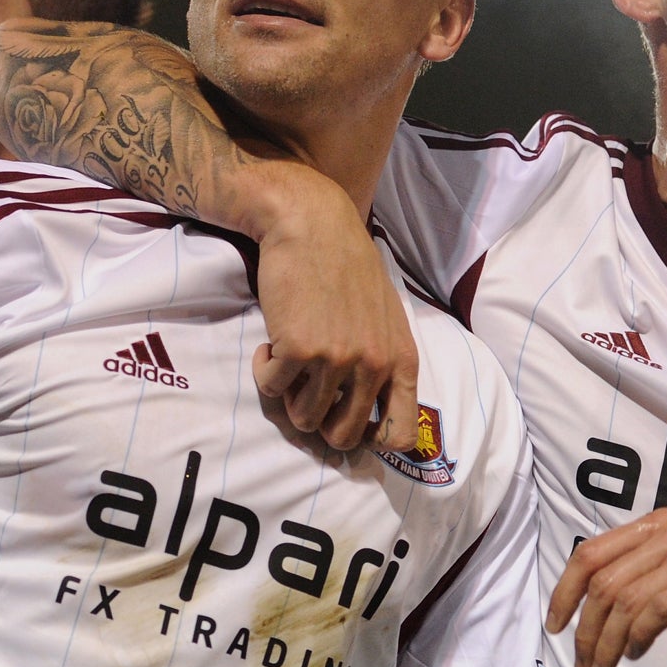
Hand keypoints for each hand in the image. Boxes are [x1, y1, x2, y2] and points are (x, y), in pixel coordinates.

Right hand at [253, 178, 420, 452]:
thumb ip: (384, 362)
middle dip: (318, 422)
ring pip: (304, 418)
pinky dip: (265, 371)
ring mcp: (337, 359)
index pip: (400, 435)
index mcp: (401, 359)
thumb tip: (373, 417)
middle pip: (342, 437)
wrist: (311, 225)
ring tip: (289, 361)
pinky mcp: (299, 350)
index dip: (370, 442)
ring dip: (289, 397)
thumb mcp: (385, 317)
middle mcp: (374, 365)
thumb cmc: (347, 266)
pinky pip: (272, 389)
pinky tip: (270, 342)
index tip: (347, 424)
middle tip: (306, 392)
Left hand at [548, 509, 666, 666]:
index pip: (590, 553)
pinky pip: (657, 609)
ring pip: (625, 598)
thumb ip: (640, 579)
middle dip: (584, 627)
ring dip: (607, 642)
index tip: (555, 627)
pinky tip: (637, 655)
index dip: (563, 591)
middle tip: (582, 664)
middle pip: (602, 579)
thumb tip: (592, 604)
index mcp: (658, 525)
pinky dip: (638, 637)